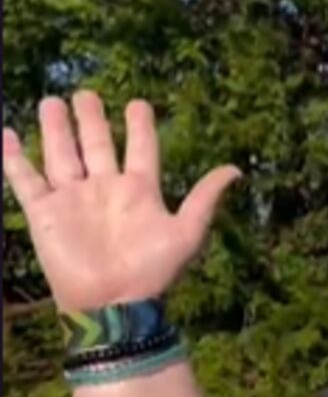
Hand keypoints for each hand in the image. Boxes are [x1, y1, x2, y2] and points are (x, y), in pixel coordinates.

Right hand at [1, 90, 240, 311]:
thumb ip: (205, 197)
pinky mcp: (45, 213)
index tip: (138, 103)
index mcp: (139, 189)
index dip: (139, 126)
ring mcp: (73, 199)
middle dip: (90, 120)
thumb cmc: (152, 270)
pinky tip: (6, 134)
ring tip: (52, 102)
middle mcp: (105, 188)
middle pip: (96, 145)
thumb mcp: (187, 231)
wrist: (113, 303)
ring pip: (62, 155)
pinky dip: (14, 158)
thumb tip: (237, 169)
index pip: (139, 148)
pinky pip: (25, 181)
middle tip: (85, 93)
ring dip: (56, 130)